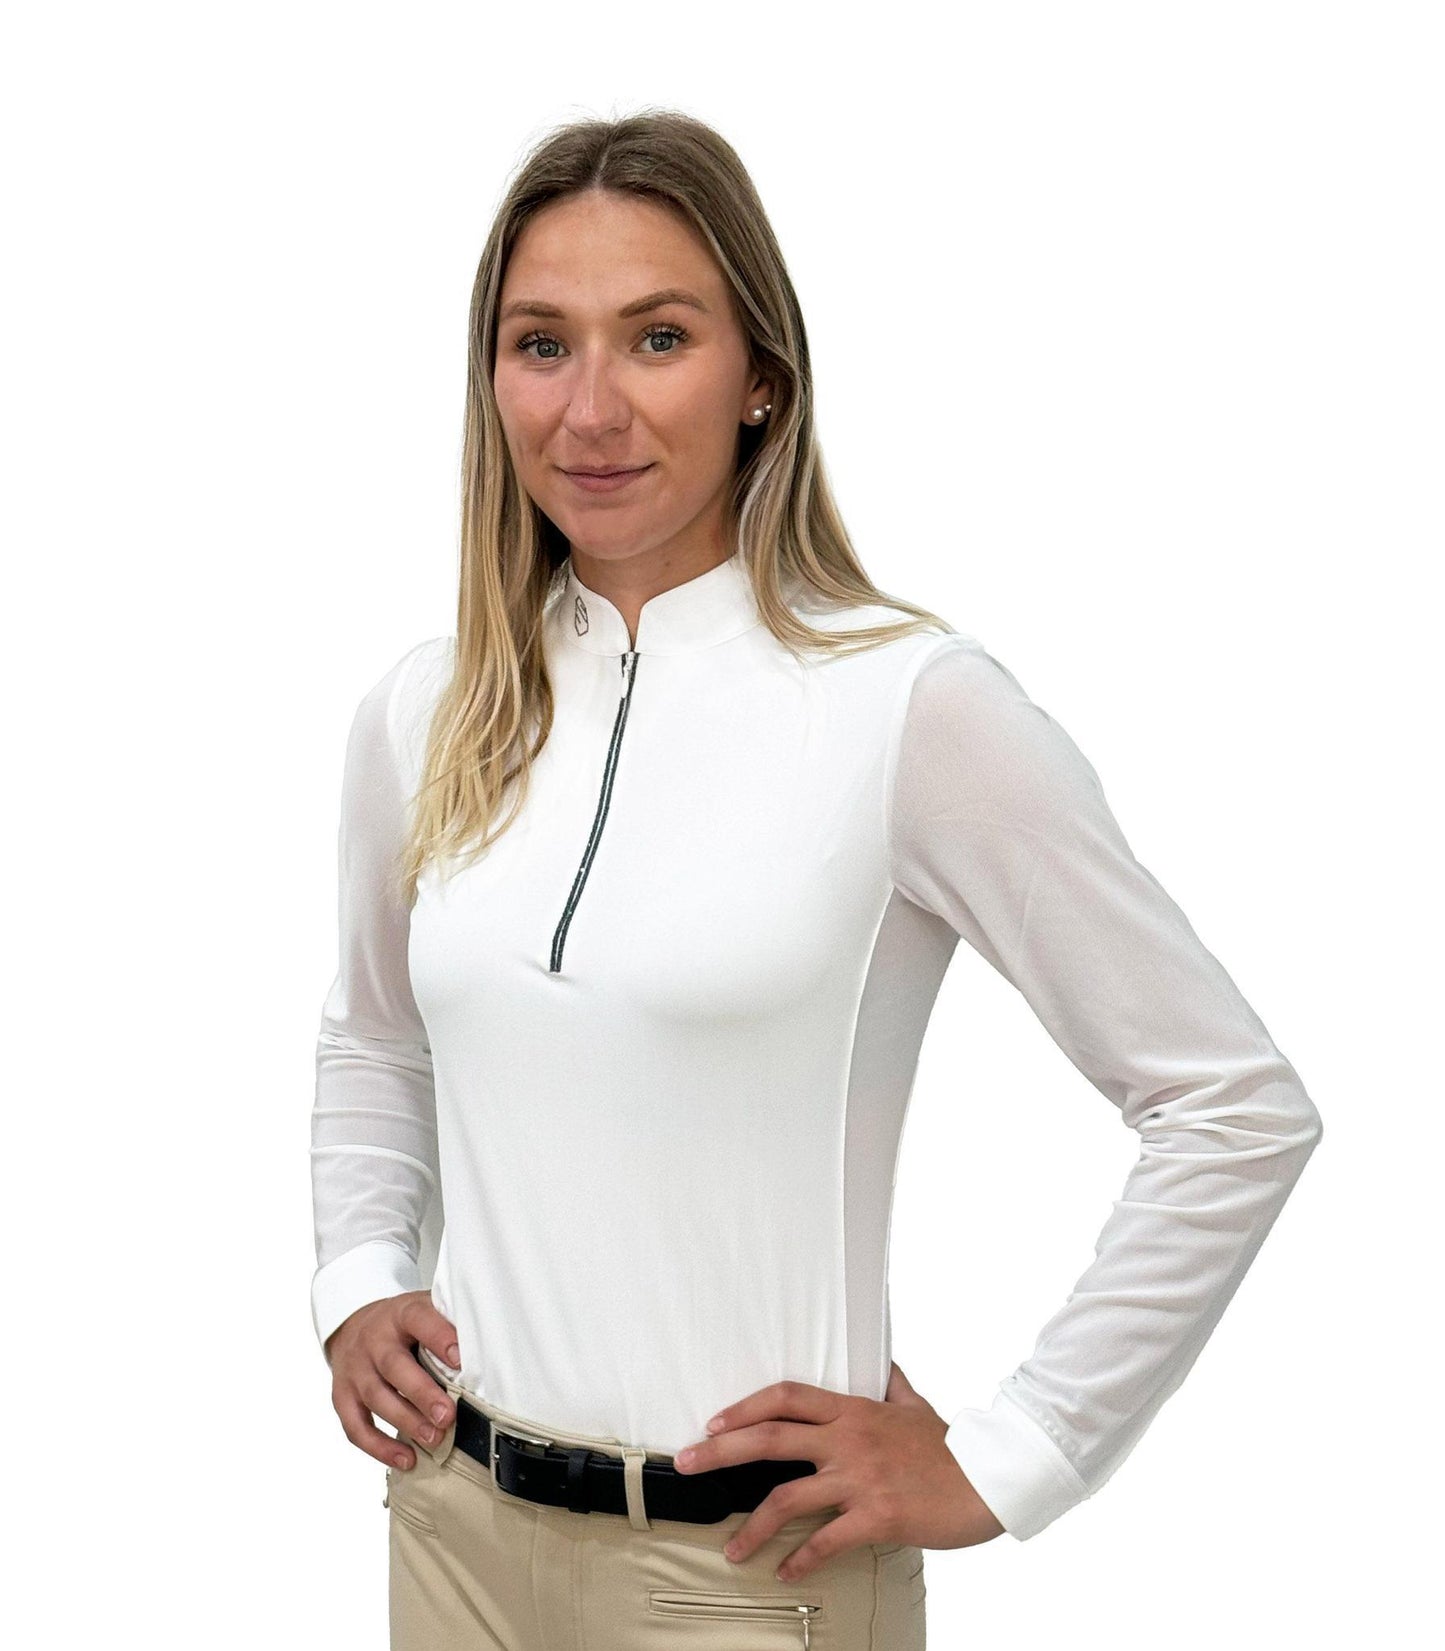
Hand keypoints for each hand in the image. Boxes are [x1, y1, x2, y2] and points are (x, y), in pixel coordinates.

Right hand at [325, 1290, 461, 1470]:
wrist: (353, 1326)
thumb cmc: (403, 1324)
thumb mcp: (424, 1310)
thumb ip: (448, 1324)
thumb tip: (488, 1350)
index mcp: (400, 1313)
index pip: (418, 1320)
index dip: (439, 1338)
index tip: (460, 1360)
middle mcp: (373, 1340)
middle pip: (394, 1366)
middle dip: (422, 1393)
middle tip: (447, 1416)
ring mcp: (354, 1369)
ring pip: (376, 1397)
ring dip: (406, 1422)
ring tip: (434, 1440)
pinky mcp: (342, 1396)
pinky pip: (356, 1426)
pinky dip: (380, 1447)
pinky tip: (406, 1459)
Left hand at [672, 1360, 1005, 1579]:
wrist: (987, 1478)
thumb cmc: (951, 1445)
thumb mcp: (916, 1404)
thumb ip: (892, 1386)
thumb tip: (884, 1366)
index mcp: (853, 1410)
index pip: (786, 1397)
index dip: (744, 1407)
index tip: (714, 1421)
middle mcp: (848, 1439)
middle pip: (769, 1439)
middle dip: (720, 1450)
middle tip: (686, 1462)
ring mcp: (859, 1478)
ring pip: (787, 1497)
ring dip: (752, 1525)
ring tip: (731, 1548)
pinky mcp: (875, 1515)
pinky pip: (826, 1541)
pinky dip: (801, 1559)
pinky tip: (784, 1571)